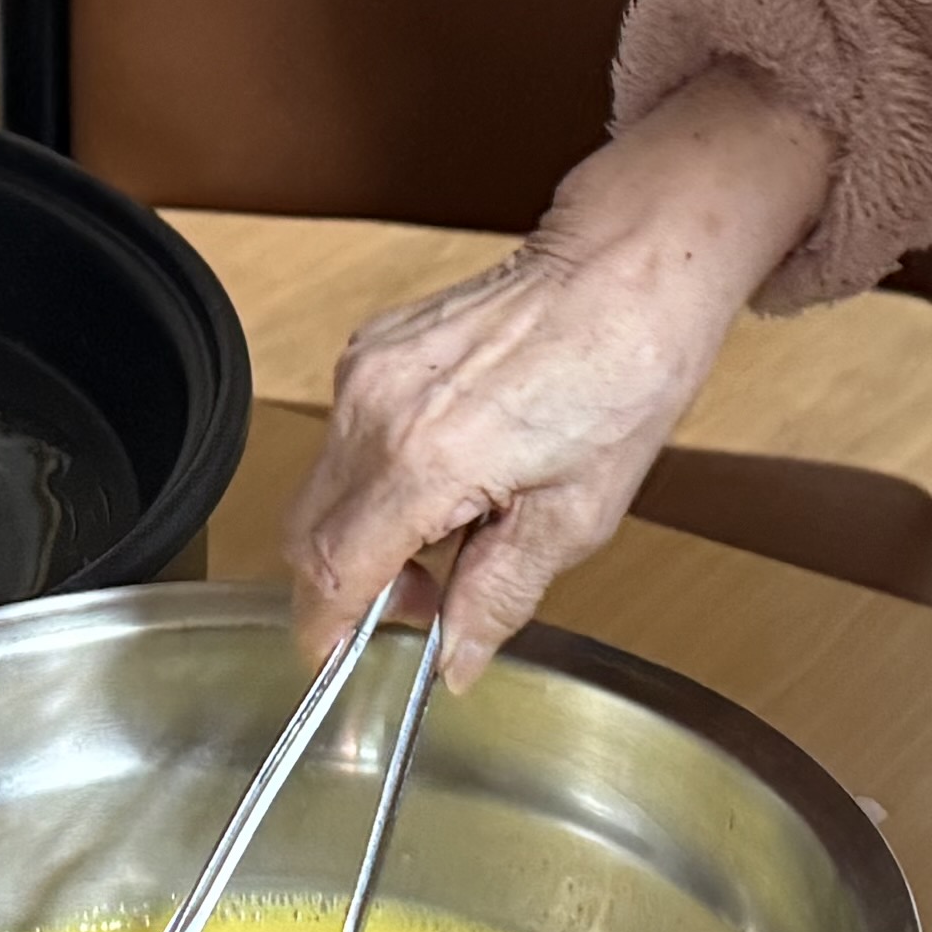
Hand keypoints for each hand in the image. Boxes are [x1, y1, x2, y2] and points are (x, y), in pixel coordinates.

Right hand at [283, 71, 836, 677]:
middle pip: (306, 534)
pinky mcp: (369, 347)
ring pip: (322, 489)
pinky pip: (344, 439)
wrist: (625, 270)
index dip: (329, 631)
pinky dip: (377, 477)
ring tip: (454, 527)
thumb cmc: (622, 374)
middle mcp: (374, 410)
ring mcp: (364, 371)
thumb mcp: (577, 517)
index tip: (343, 661)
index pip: (330, 571)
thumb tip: (453, 660)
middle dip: (348, 585)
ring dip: (365, 530)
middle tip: (426, 597)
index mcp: (424, 460)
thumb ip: (498, 597)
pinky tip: (448, 472)